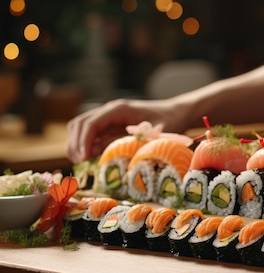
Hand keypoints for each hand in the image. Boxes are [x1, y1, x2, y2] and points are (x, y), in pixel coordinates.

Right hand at [65, 98, 188, 163]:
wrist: (177, 112)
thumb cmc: (170, 122)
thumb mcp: (153, 135)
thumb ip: (131, 143)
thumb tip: (107, 155)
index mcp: (119, 109)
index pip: (91, 123)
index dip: (83, 141)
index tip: (82, 158)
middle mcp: (110, 110)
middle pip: (80, 123)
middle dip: (76, 143)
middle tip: (79, 163)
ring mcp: (110, 117)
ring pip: (82, 127)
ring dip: (78, 144)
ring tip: (82, 162)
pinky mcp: (112, 124)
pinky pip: (92, 133)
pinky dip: (87, 144)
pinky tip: (91, 158)